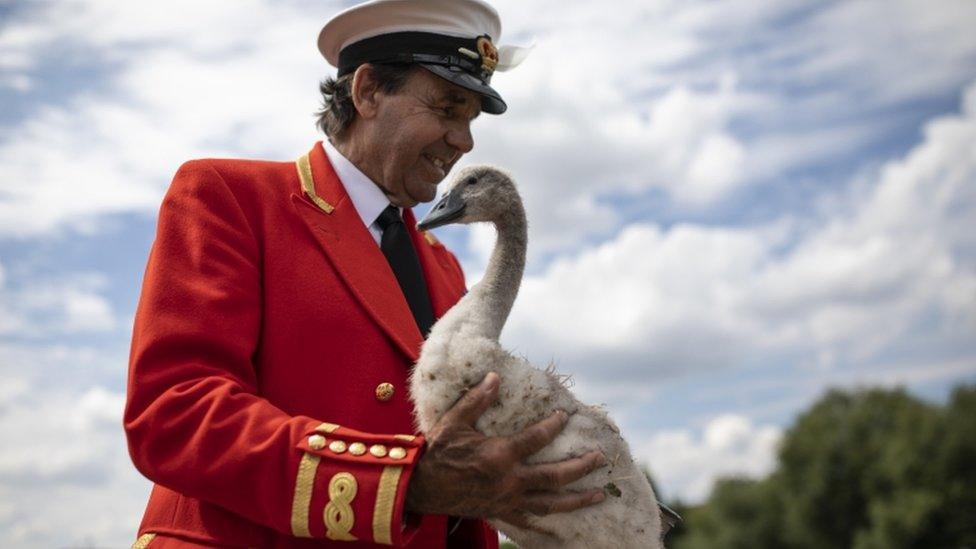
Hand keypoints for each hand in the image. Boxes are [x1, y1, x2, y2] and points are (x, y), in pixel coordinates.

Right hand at [405, 372, 606, 531]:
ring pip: (550, 503)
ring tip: (599, 495)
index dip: (554, 425)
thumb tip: (495, 377)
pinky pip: (529, 521)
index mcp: (499, 456)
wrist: (421, 488)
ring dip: (577, 499)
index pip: (537, 438)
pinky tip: (561, 525)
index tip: (565, 416)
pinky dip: (546, 523)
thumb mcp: (454, 421)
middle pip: (555, 476)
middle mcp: (509, 481)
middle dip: (581, 467)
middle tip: (600, 459)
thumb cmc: (437, 452)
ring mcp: (507, 500)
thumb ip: (477, 400)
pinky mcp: (500, 512)